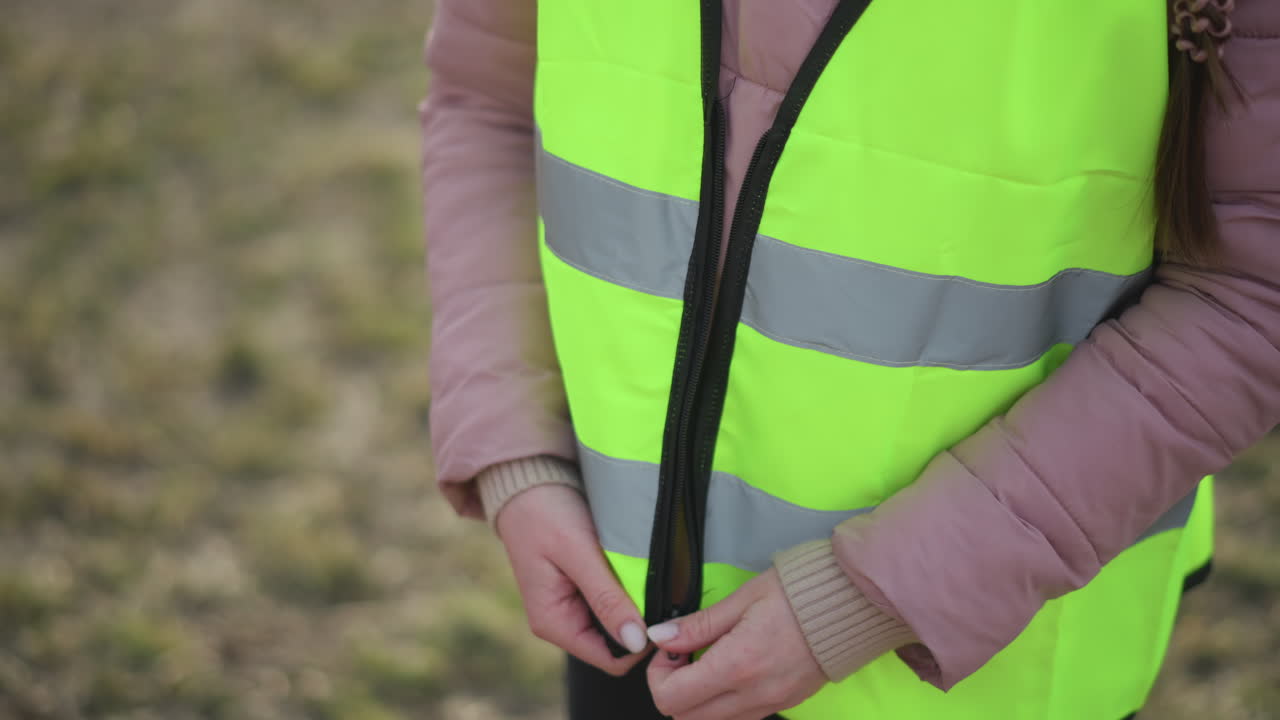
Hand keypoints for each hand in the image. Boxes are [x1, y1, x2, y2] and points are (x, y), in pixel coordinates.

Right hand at [496, 483, 649, 675]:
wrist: (526, 481)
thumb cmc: (545, 513)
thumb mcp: (578, 553)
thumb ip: (605, 598)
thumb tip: (636, 642)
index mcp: (553, 622)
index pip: (611, 660)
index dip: (642, 645)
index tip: (668, 616)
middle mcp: (561, 622)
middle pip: (617, 645)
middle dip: (642, 625)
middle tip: (667, 592)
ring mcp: (571, 606)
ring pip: (619, 623)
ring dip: (638, 605)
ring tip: (653, 577)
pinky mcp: (581, 589)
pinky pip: (614, 602)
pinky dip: (630, 590)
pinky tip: (638, 570)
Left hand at [646, 569, 824, 719]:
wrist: (853, 602)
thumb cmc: (800, 592)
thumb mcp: (742, 599)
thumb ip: (698, 625)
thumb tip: (661, 636)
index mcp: (737, 665)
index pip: (671, 699)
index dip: (658, 675)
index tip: (669, 648)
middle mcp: (753, 694)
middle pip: (686, 719)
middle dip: (673, 690)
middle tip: (683, 656)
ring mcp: (772, 703)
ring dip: (697, 700)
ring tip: (708, 662)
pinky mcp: (785, 703)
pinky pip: (741, 717)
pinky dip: (723, 702)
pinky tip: (730, 670)